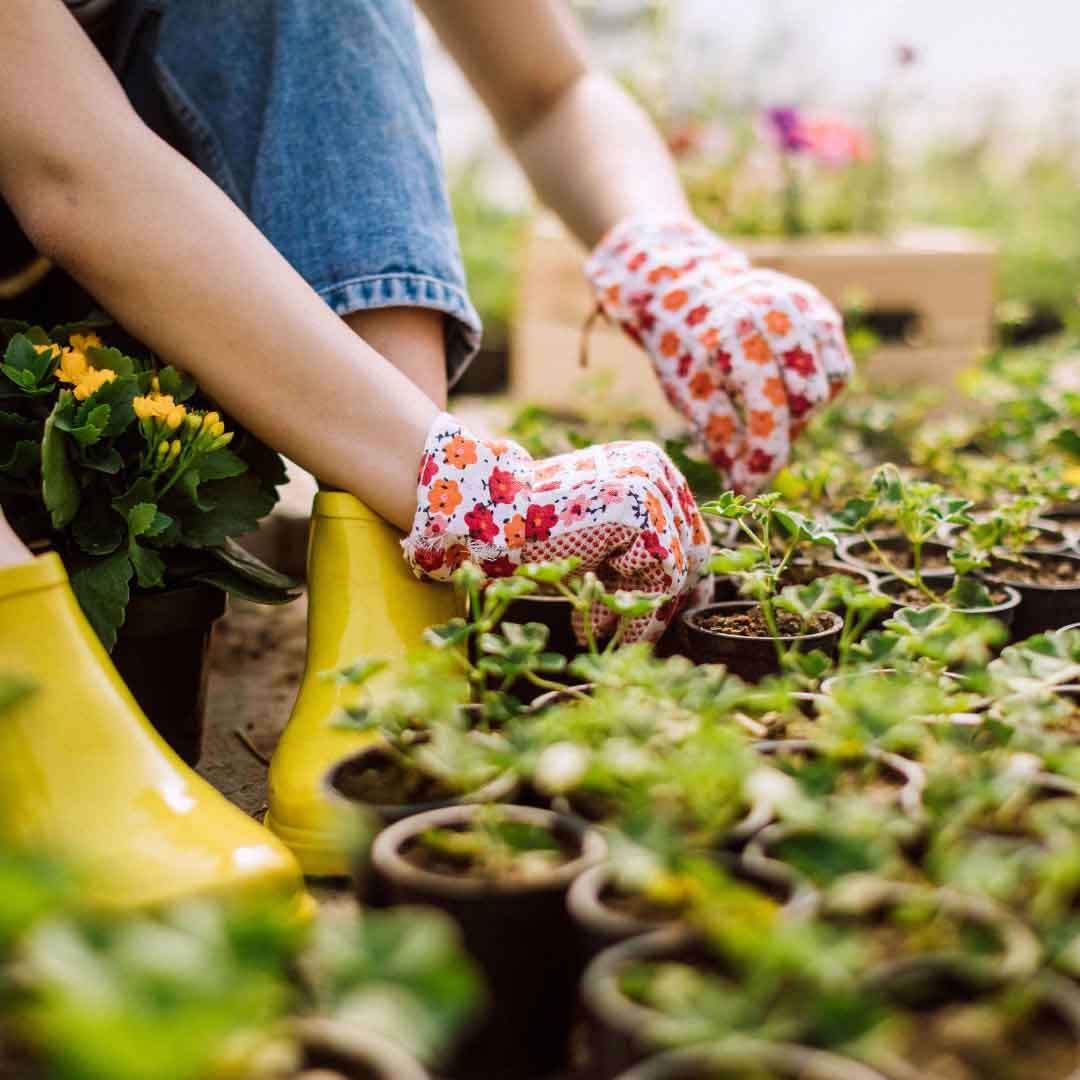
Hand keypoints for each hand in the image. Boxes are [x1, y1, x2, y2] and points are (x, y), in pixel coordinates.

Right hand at [403, 414, 710, 641]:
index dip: (680, 579)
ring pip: (673, 568)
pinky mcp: (636, 509)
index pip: (688, 532)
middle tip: (632, 634)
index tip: (661, 615)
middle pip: (687, 551)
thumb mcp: (600, 542)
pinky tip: (597, 621)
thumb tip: (688, 596)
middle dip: (661, 600)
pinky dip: (631, 606)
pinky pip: (657, 572)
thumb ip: (640, 555)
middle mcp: (656, 470)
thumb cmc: (539, 533)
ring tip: (600, 630)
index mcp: (650, 467)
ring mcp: (649, 485)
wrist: (494, 517)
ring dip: (640, 611)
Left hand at [585, 218, 852, 492]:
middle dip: (785, 432)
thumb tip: (745, 485)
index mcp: (734, 334)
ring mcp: (804, 306)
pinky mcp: (820, 310)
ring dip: (805, 413)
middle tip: (757, 444)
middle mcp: (776, 313)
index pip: (768, 408)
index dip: (764, 455)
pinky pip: (837, 366)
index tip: (750, 486)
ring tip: (771, 417)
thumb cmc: (682, 344)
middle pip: (807, 399)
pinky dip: (819, 390)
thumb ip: (718, 433)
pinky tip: (787, 394)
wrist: (688, 282)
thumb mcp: (685, 389)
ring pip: (831, 383)